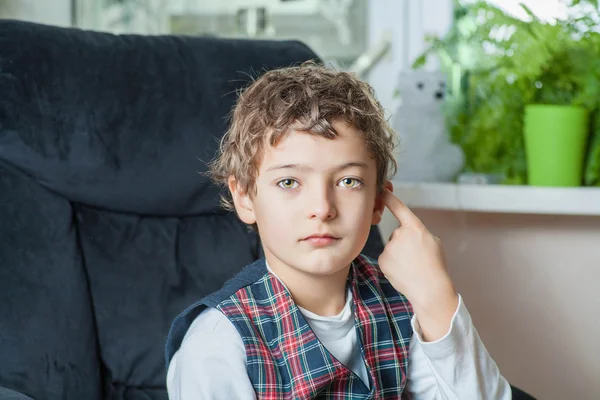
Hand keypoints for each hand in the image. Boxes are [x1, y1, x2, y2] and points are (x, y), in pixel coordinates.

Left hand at [378, 188, 457, 341]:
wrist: (429, 289)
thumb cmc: (435, 266)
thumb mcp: (434, 243)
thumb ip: (419, 233)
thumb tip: (408, 234)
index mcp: (415, 228)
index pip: (400, 208)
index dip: (390, 198)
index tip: (382, 191)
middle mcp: (399, 234)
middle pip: (398, 234)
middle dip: (405, 244)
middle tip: (417, 258)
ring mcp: (389, 247)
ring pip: (393, 247)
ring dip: (400, 255)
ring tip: (412, 267)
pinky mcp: (382, 259)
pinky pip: (387, 258)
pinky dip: (394, 264)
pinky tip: (404, 272)